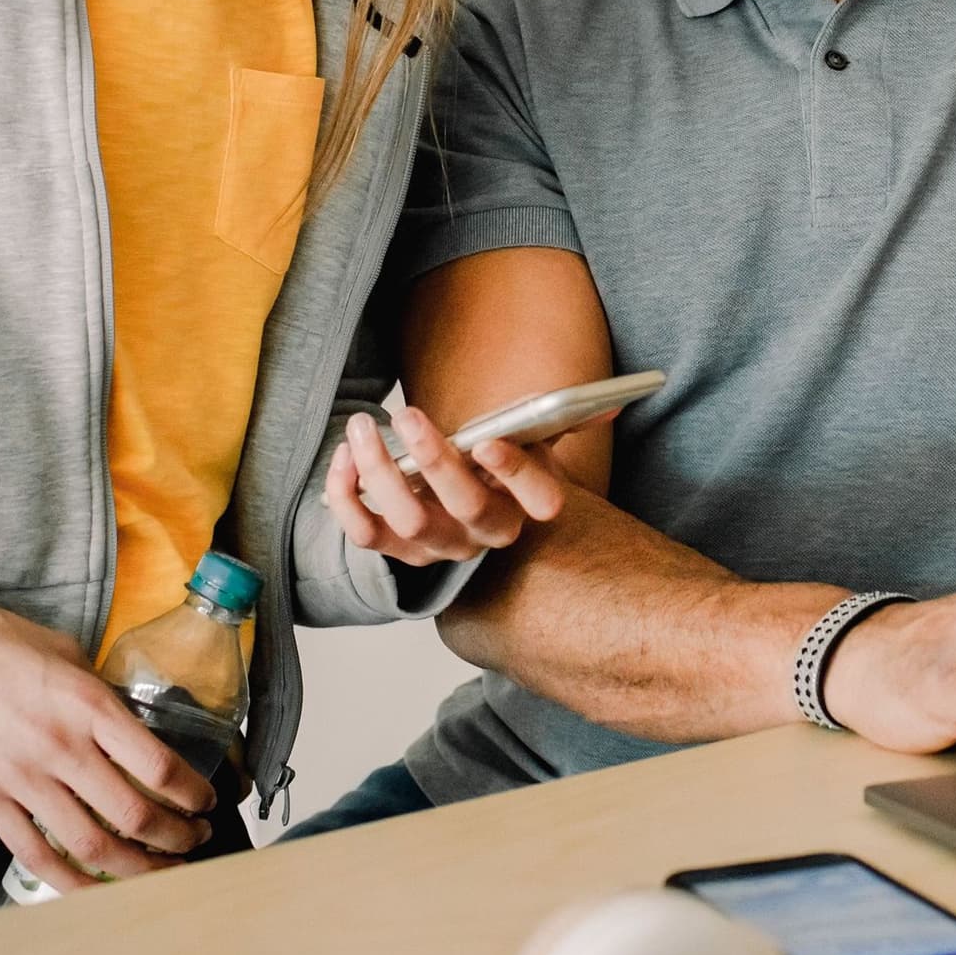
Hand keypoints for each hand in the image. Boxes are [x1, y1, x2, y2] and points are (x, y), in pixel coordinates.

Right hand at [0, 592, 214, 890]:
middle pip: (132, 815)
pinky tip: (96, 889)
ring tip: (162, 868)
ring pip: (89, 845)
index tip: (208, 801)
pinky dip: (69, 881)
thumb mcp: (71, 655)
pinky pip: (33, 853)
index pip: (158, 766)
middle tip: (196, 839)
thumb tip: (131, 720)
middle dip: (176, 837)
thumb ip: (102, 694)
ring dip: (135, 867)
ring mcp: (22, 780)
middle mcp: (62, 748)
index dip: (192, 795)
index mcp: (90, 707)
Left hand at [324, 405, 567, 565]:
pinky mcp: (397, 550)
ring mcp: (439, 547)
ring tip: (362, 427)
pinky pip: (366, 533)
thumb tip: (611, 404)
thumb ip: (561, 420)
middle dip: (433, 459)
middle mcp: (485, 534)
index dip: (514, 471)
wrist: (461, 502)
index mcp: (526, 505)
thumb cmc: (494, 466)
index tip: (486, 441)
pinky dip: (346, 497)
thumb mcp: (532, 443)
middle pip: (464, 506)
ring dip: (379, 471)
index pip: (538, 499)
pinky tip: (344, 459)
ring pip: (408, 520)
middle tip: (406, 415)